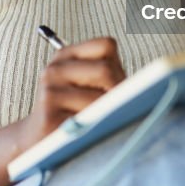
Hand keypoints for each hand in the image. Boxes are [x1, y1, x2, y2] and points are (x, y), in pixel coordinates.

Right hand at [16, 37, 125, 151]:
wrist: (36, 141)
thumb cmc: (72, 112)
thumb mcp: (86, 87)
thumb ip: (110, 76)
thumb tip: (148, 82)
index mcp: (66, 56)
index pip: (106, 45)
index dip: (118, 66)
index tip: (115, 86)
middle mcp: (55, 69)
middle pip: (106, 70)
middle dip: (120, 91)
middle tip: (117, 108)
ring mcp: (50, 92)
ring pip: (100, 98)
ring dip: (109, 114)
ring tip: (101, 123)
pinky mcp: (49, 117)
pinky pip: (89, 120)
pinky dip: (97, 128)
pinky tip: (89, 133)